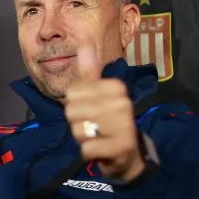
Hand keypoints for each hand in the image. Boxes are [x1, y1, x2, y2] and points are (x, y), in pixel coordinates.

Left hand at [64, 46, 145, 182]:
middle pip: (72, 111)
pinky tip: (101, 150)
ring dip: (83, 138)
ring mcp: (124, 125)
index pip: (72, 93)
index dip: (75, 105)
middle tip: (94, 126)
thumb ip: (89, 73)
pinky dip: (89, 152)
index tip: (91, 110)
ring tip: (98, 137)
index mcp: (116, 86)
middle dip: (77, 123)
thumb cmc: (107, 121)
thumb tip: (85, 44)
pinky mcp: (121, 147)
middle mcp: (122, 103)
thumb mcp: (97, 95)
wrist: (126, 154)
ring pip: (78, 129)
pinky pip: (86, 148)